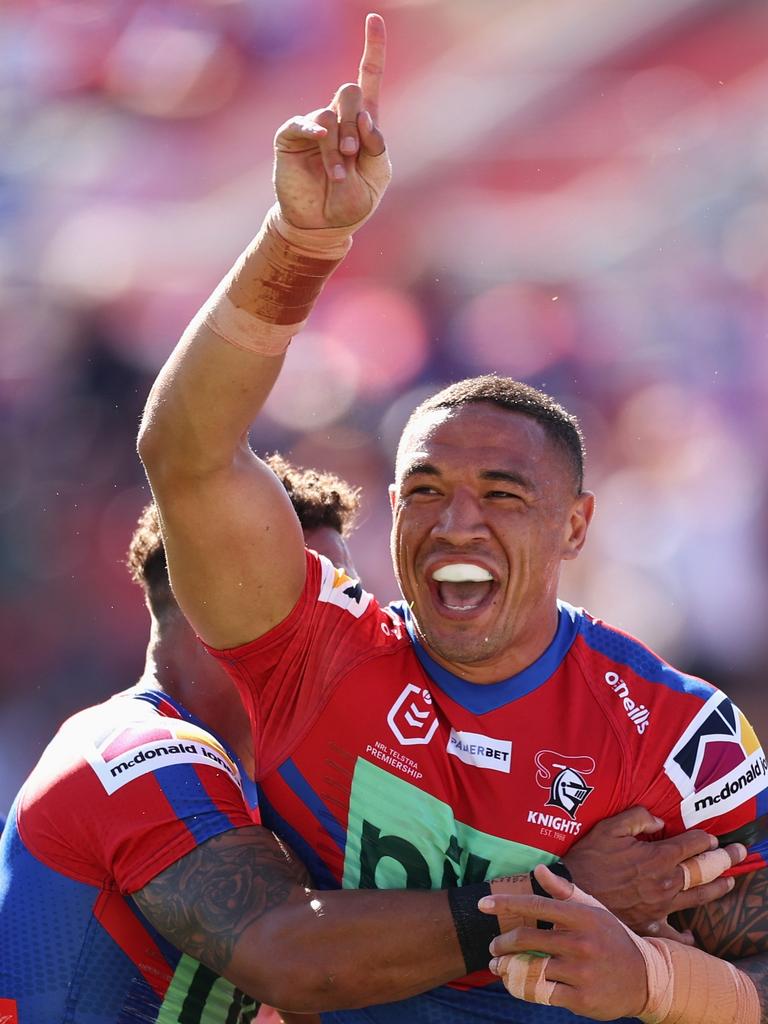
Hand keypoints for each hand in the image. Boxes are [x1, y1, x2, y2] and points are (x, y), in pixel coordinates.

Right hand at [273, 13, 390, 229]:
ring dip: (338, 146)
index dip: (373, 48)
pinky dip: (315, 132)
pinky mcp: (291, 137)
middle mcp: (338, 118)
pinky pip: (304, 122)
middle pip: (349, 91)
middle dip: (356, 123)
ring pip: (330, 115)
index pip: (369, 78)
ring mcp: (313, 125)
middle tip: (354, 154)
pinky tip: (320, 141)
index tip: (375, 18)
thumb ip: (377, 147)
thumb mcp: (377, 176)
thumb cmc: (351, 202)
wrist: (322, 225)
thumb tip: (364, 120)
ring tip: (338, 173)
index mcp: (363, 124)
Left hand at [484, 865, 648, 1020]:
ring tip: (498, 967)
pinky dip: (524, 988)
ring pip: (532, 968)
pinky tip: (515, 984)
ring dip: (508, 968)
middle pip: (528, 939)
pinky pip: (542, 993)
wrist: (646, 977)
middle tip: (493, 946)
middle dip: (503, 943)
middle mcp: (582, 942)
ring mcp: (582, 972)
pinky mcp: (582, 999)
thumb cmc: (612, 937)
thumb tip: (537, 869)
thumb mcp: (593, 910)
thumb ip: (563, 890)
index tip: (483, 905)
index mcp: (582, 916)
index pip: (537, 906)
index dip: (507, 904)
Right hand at [563, 805, 745, 940]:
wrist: (570, 893)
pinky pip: (672, 933)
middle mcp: (665, 883)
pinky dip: (684, 935)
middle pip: (703, 871)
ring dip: (716, 888)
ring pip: (698, 897)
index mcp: (657, 858)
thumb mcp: (608, 827)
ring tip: (728, 881)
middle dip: (724, 859)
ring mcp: (660, 906)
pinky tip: (691, 934)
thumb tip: (659, 820)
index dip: (705, 838)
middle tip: (740, 852)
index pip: (691, 845)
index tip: (712, 836)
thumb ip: (637, 818)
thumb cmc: (587, 859)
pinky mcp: (649, 923)